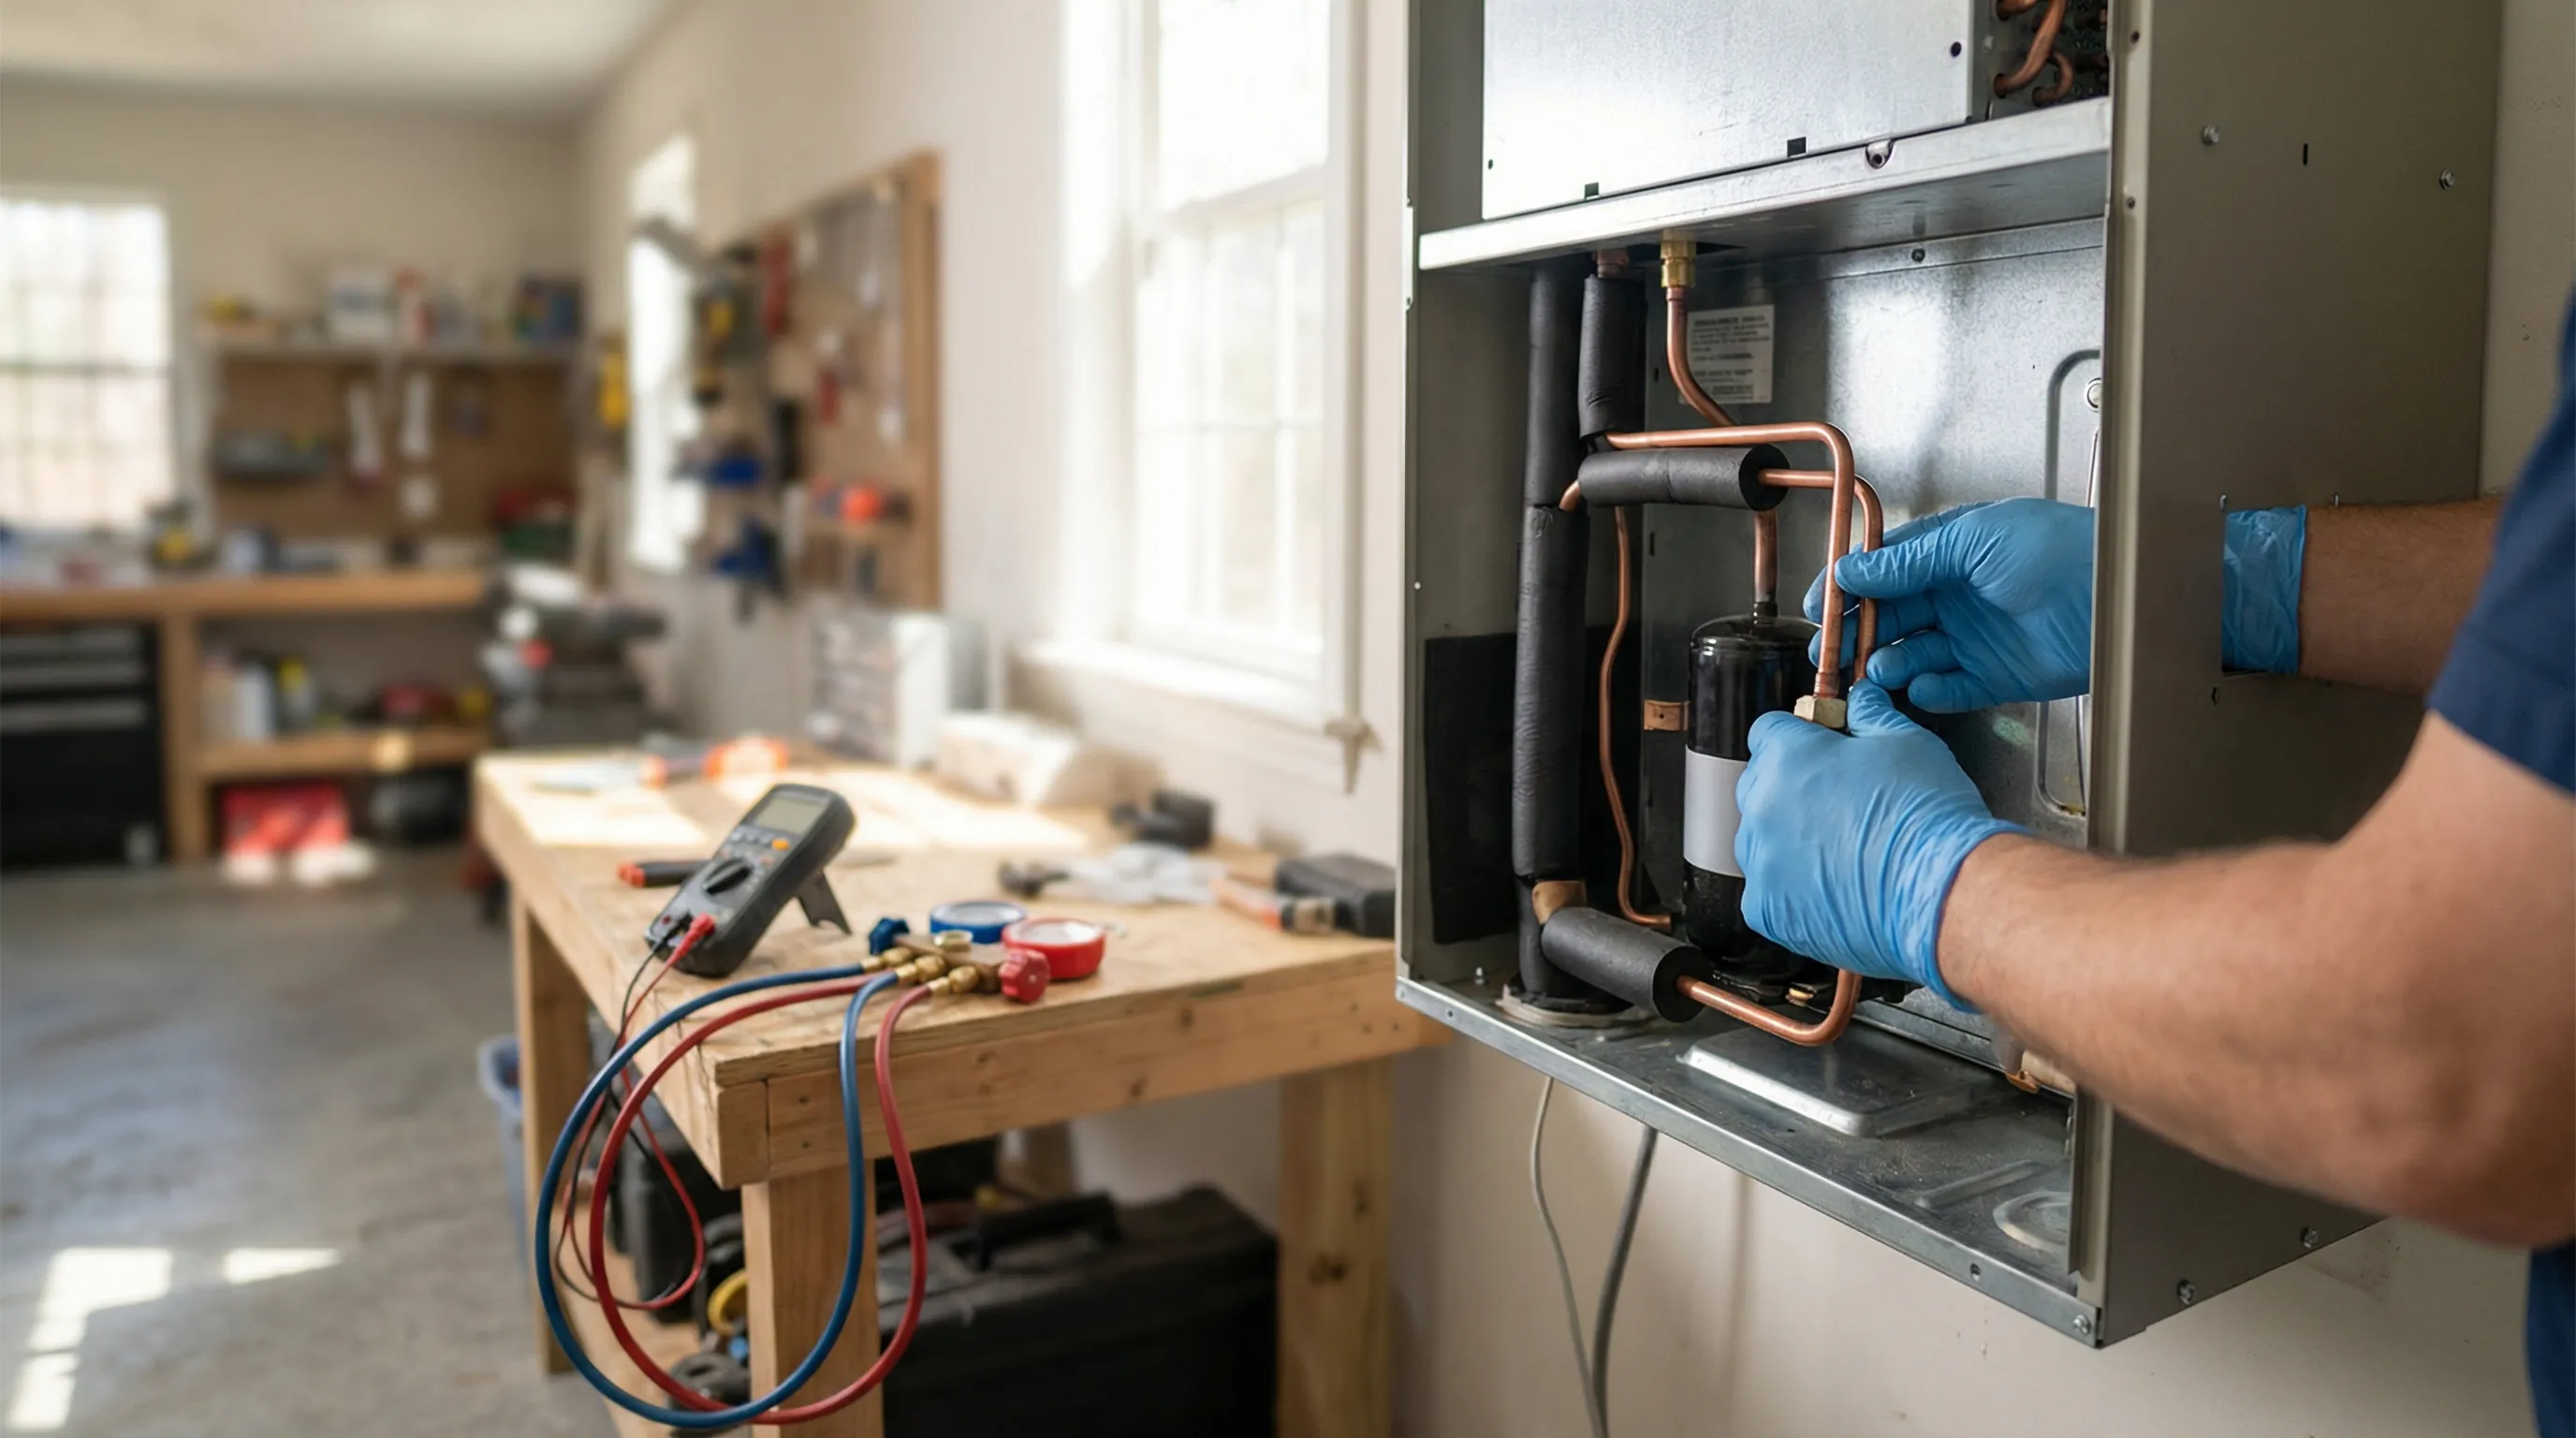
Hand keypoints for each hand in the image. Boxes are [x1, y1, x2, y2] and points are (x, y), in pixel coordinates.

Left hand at [1736, 683, 2018, 1003]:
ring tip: (1841, 850)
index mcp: (1787, 756)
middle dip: (1791, 788)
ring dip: (1788, 839)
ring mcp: (1762, 860)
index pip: (1769, 732)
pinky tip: (1831, 887)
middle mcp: (1763, 805)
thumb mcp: (1907, 742)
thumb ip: (1873, 716)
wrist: (1942, 890)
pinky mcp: (1769, 909)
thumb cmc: (1926, 816)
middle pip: (1760, 786)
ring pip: (1761, 841)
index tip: (1819, 750)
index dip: (1799, 738)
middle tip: (1838, 802)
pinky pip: (1767, 892)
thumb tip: (1863, 701)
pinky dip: (1792, 890)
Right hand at [1804, 497, 2093, 711]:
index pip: (1885, 567)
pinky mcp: (1997, 675)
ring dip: (1891, 662)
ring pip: (1914, 653)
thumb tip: (1853, 570)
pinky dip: (1932, 691)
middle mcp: (1960, 592)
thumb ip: (1908, 561)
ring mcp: (1977, 635)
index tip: (1821, 604)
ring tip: (1883, 667)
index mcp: (1953, 550)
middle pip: (1892, 614)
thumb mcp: (1973, 540)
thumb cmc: (2061, 550)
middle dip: (1858, 631)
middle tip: (1832, 649)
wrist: (2119, 597)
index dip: (1850, 586)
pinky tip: (1924, 686)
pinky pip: (1951, 688)